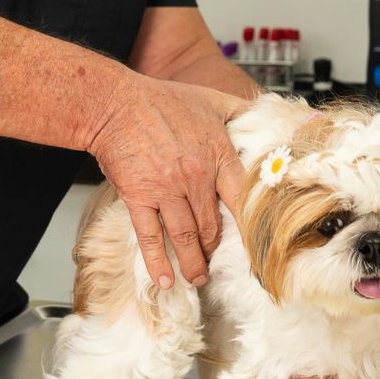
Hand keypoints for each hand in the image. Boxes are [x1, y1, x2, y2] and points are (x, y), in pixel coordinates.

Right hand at [88, 74, 247, 287]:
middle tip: (218, 265)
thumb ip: (240, 110)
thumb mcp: (210, 99)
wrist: (115, 105)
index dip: (251, 228)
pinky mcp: (139, 197)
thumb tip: (264, 115)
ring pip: (186, 237)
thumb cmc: (160, 100)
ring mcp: (166, 190)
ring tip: (198, 278)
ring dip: (193, 263)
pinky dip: (158, 261)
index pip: (242, 201)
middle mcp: (195, 177)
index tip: (257, 249)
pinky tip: (166, 279)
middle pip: (213, 226)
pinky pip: (151, 236)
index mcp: (217, 155)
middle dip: (216, 251)